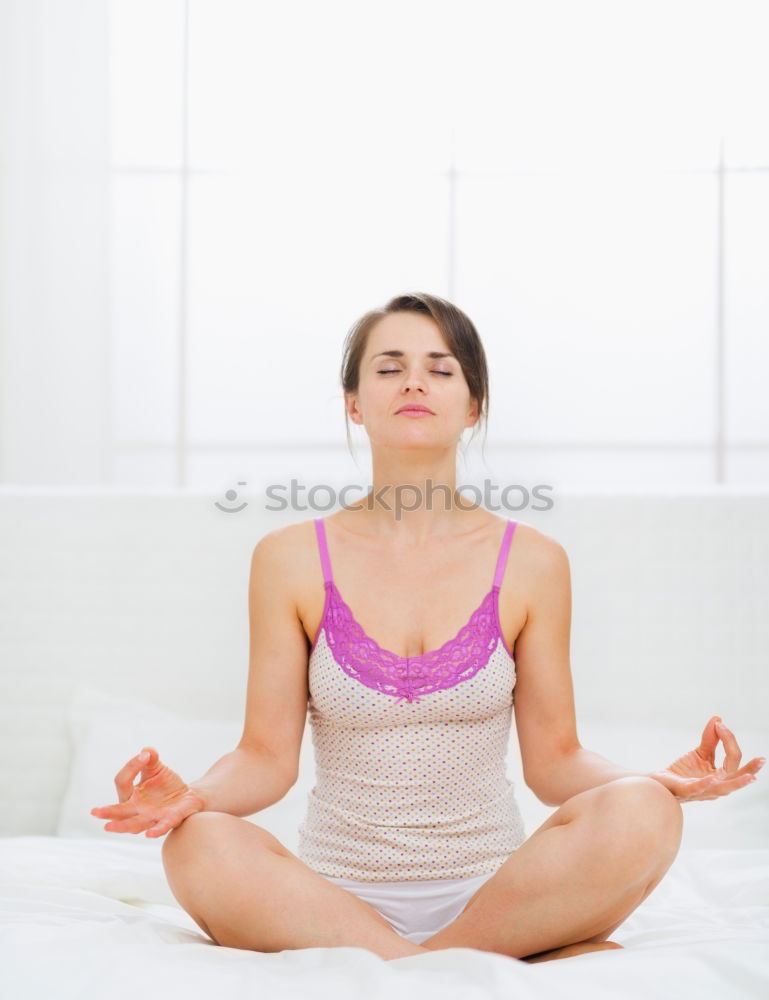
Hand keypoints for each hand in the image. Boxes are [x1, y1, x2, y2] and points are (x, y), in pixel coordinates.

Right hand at [90, 747, 205, 837]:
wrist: (186, 797)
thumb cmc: (165, 785)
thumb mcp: (156, 769)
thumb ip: (151, 759)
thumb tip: (147, 751)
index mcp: (131, 795)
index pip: (123, 782)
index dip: (131, 767)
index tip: (145, 756)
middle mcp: (137, 809)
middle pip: (120, 811)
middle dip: (107, 812)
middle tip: (94, 812)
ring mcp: (151, 817)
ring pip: (135, 824)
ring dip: (122, 826)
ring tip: (108, 827)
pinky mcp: (169, 820)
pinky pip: (161, 827)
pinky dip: (156, 831)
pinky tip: (149, 835)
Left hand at [650, 716, 765, 801]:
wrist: (659, 783)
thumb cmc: (682, 772)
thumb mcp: (699, 753)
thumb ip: (710, 739)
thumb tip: (718, 719)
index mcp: (720, 778)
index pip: (733, 760)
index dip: (729, 741)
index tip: (720, 724)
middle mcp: (715, 786)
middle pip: (734, 776)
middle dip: (750, 769)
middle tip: (762, 759)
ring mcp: (702, 790)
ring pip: (723, 787)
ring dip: (737, 782)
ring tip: (750, 777)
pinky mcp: (686, 790)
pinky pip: (698, 787)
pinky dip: (706, 783)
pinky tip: (713, 777)